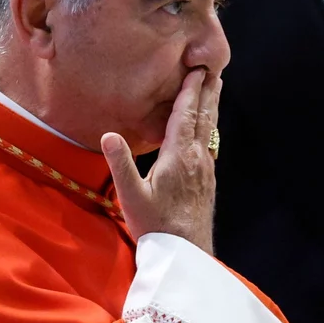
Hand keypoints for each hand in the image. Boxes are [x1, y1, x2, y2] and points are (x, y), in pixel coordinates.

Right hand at [101, 70, 221, 254]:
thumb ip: (120, 164)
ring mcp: (205, 169)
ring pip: (210, 130)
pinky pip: (210, 144)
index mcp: (178, 155)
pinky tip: (208, 130)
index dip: (189, 91)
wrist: (187, 252)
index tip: (196, 70)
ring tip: (215, 90)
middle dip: (207, 92)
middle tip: (213, 70)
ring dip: (211, 107)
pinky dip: (210, 127)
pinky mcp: (207, 181)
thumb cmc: (155, 225)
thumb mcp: (131, 196)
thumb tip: (108, 135)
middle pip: (204, 117)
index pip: (185, 115)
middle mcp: (196, 158)